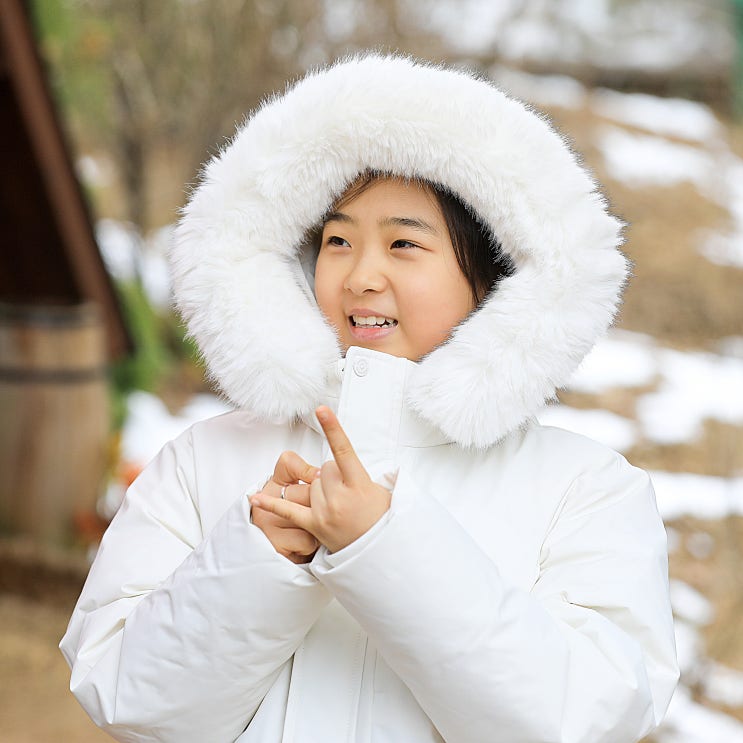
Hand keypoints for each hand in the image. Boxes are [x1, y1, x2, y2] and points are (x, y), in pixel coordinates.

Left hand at [250, 406, 391, 552]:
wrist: (380, 555)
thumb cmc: (382, 520)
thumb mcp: (383, 491)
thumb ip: (365, 473)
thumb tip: (349, 461)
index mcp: (360, 485)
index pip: (343, 451)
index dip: (333, 428)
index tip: (321, 410)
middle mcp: (340, 497)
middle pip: (325, 468)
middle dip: (334, 475)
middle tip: (349, 492)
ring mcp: (325, 511)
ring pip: (312, 483)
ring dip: (321, 489)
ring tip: (339, 505)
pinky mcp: (314, 525)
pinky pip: (288, 511)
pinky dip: (271, 504)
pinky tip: (255, 497)